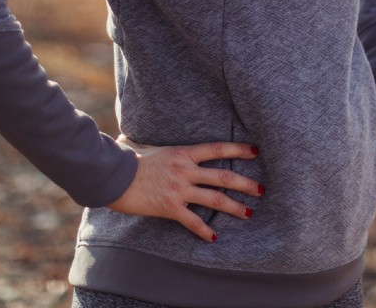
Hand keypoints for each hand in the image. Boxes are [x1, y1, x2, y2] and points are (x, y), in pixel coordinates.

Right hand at [106, 136, 262, 241]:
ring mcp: (179, 189)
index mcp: (183, 153)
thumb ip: (148, 143)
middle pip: (223, 176)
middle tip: (261, 189)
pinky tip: (214, 237)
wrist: (114, 175)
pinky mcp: (170, 207)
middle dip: (245, 183)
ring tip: (248, 213)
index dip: (238, 150)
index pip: (217, 149)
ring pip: (215, 199)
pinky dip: (205, 230)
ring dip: (234, 207)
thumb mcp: (142, 144)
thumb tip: (131, 138)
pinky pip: (193, 221)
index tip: (255, 151)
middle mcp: (185, 170)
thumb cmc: (126, 157)